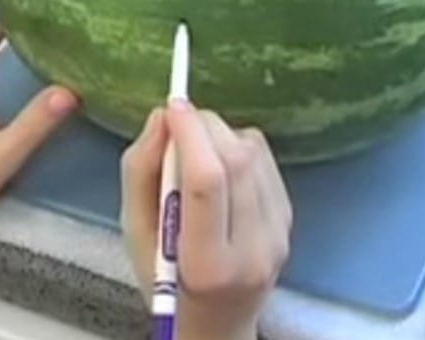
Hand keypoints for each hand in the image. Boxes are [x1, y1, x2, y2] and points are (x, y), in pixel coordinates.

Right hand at [120, 100, 292, 339]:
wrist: (217, 322)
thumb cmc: (164, 282)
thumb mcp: (135, 234)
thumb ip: (141, 174)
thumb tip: (161, 118)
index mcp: (208, 265)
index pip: (207, 183)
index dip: (190, 134)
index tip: (171, 107)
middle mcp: (253, 250)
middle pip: (236, 162)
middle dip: (205, 126)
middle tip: (178, 119)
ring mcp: (278, 235)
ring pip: (255, 155)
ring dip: (222, 133)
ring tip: (196, 145)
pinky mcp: (289, 219)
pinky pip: (267, 162)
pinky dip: (240, 147)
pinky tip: (220, 162)